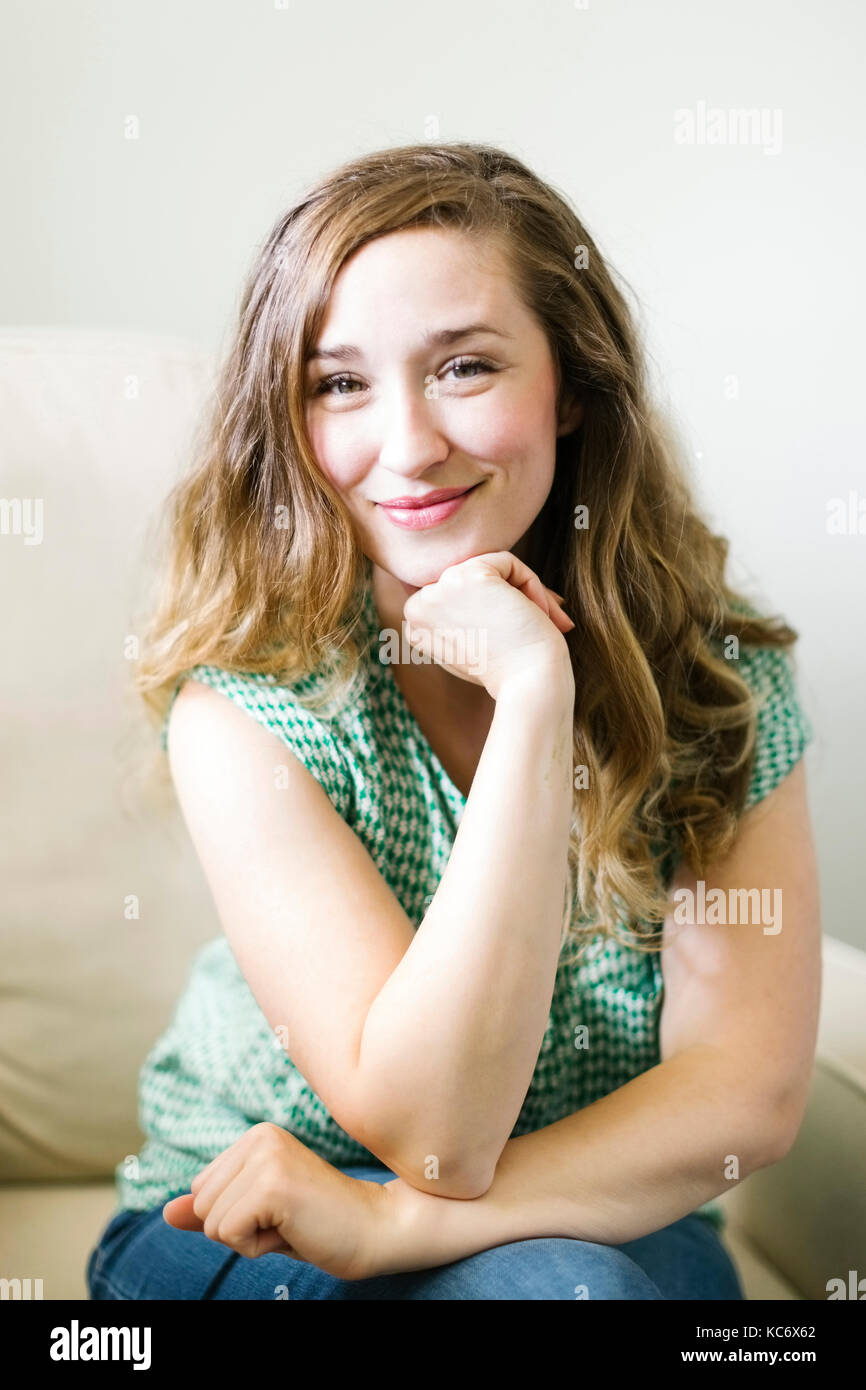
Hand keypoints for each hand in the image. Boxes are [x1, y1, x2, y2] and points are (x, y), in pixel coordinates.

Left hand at [161, 1123, 385, 1280]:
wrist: (375, 1229)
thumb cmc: (318, 1224)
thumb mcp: (257, 1215)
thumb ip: (211, 1210)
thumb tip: (166, 1212)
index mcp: (255, 1136)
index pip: (200, 1190)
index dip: (234, 1217)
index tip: (279, 1212)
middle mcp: (259, 1137)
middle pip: (200, 1205)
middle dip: (237, 1229)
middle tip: (287, 1220)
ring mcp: (266, 1158)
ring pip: (210, 1222)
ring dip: (248, 1239)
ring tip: (292, 1224)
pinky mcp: (271, 1185)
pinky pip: (227, 1234)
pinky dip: (256, 1247)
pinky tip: (293, 1230)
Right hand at [401, 552, 574, 699]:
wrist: (529, 685)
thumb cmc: (509, 671)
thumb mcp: (467, 646)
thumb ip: (457, 618)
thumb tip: (483, 587)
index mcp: (414, 625)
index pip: (455, 592)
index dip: (490, 607)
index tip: (514, 633)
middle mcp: (417, 606)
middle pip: (469, 576)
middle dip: (506, 594)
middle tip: (536, 623)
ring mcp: (440, 589)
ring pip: (489, 565)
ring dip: (521, 590)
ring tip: (541, 619)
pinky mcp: (469, 576)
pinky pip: (506, 561)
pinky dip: (531, 582)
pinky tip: (537, 612)